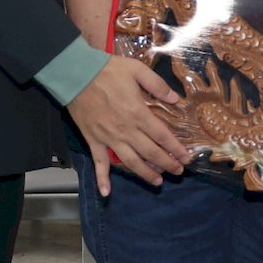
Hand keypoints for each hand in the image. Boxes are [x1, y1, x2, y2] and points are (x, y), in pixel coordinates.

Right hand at [70, 54, 194, 195]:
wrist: (76, 74)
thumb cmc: (107, 70)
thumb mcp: (137, 69)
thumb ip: (157, 85)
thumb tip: (174, 99)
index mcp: (139, 114)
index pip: (162, 136)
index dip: (176, 149)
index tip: (186, 158)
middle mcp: (126, 130)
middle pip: (150, 153)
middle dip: (167, 164)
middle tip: (178, 172)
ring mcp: (109, 138)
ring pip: (130, 162)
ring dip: (145, 174)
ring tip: (158, 182)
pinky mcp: (94, 140)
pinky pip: (99, 163)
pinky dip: (102, 179)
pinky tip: (106, 192)